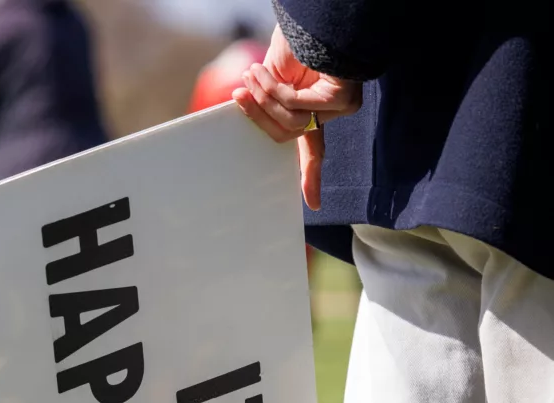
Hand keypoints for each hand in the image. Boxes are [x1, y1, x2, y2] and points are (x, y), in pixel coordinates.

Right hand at [232, 26, 361, 210]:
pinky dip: (275, 91)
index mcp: (314, 111)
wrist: (310, 16)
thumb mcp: (272, 78)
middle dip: (260, 116)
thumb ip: (268, 103)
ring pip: (292, 123)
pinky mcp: (343, 98)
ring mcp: (338, 107)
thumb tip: (244, 115)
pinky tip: (262, 71)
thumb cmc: (291, 41)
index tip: (313, 204)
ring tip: (252, 73)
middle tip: (239, 93)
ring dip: (266, 98)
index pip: (313, 150)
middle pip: (288, 135)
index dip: (311, 176)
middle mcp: (329, 113)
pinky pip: (297, 108)